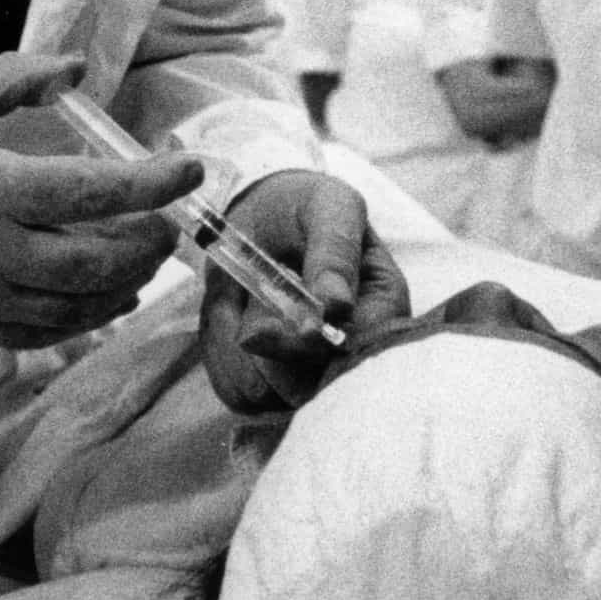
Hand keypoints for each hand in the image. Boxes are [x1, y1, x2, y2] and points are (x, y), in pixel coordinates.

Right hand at [0, 52, 202, 346]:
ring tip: (148, 255)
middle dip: (151, 242)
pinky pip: (47, 331)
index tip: (193, 168)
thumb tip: (78, 67)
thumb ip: (16, 79)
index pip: (97, 192)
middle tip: (171, 221)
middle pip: (102, 260)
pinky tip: (107, 296)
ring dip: (127, 282)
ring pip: (81, 304)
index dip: (155, 183)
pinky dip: (88, 316)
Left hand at [199, 169, 411, 413]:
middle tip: (256, 285)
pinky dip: (218, 348)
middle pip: (306, 386)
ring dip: (236, 338)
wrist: (264, 212)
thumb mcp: (330, 208)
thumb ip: (334, 251)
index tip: (279, 297)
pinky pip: (233, 389)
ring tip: (245, 293)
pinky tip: (230, 310)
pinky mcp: (265, 383)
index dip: (312, 339)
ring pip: (263, 392)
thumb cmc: (307, 207)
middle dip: (267, 335)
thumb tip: (337, 306)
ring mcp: (307, 374)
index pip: (353, 354)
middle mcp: (349, 355)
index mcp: (382, 310)